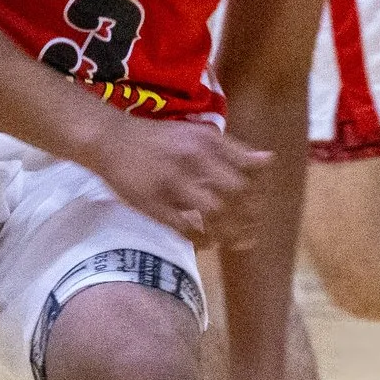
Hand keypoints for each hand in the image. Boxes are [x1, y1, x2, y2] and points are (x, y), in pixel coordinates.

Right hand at [89, 117, 270, 245]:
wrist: (110, 140)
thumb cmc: (158, 139)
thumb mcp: (197, 134)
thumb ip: (231, 150)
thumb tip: (268, 160)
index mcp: (206, 141)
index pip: (247, 169)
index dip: (259, 191)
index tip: (259, 204)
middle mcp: (193, 159)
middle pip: (236, 193)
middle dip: (249, 215)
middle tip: (251, 229)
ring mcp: (172, 183)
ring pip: (215, 213)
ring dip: (229, 232)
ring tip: (234, 242)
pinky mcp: (154, 204)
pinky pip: (185, 229)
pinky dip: (201, 241)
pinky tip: (207, 244)